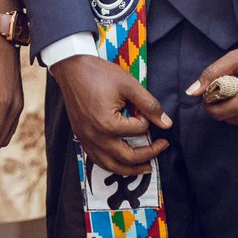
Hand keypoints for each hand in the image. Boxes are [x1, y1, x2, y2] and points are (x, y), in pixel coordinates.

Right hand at [51, 55, 171, 175]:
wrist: (71, 68)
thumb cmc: (98, 74)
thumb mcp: (128, 84)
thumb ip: (149, 105)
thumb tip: (166, 123)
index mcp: (108, 124)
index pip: (138, 130)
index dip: (146, 120)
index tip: (145, 110)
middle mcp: (96, 137)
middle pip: (127, 157)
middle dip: (149, 154)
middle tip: (162, 146)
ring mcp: (86, 139)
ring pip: (111, 166)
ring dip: (130, 170)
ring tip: (146, 167)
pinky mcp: (81, 137)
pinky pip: (97, 160)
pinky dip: (112, 165)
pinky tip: (121, 162)